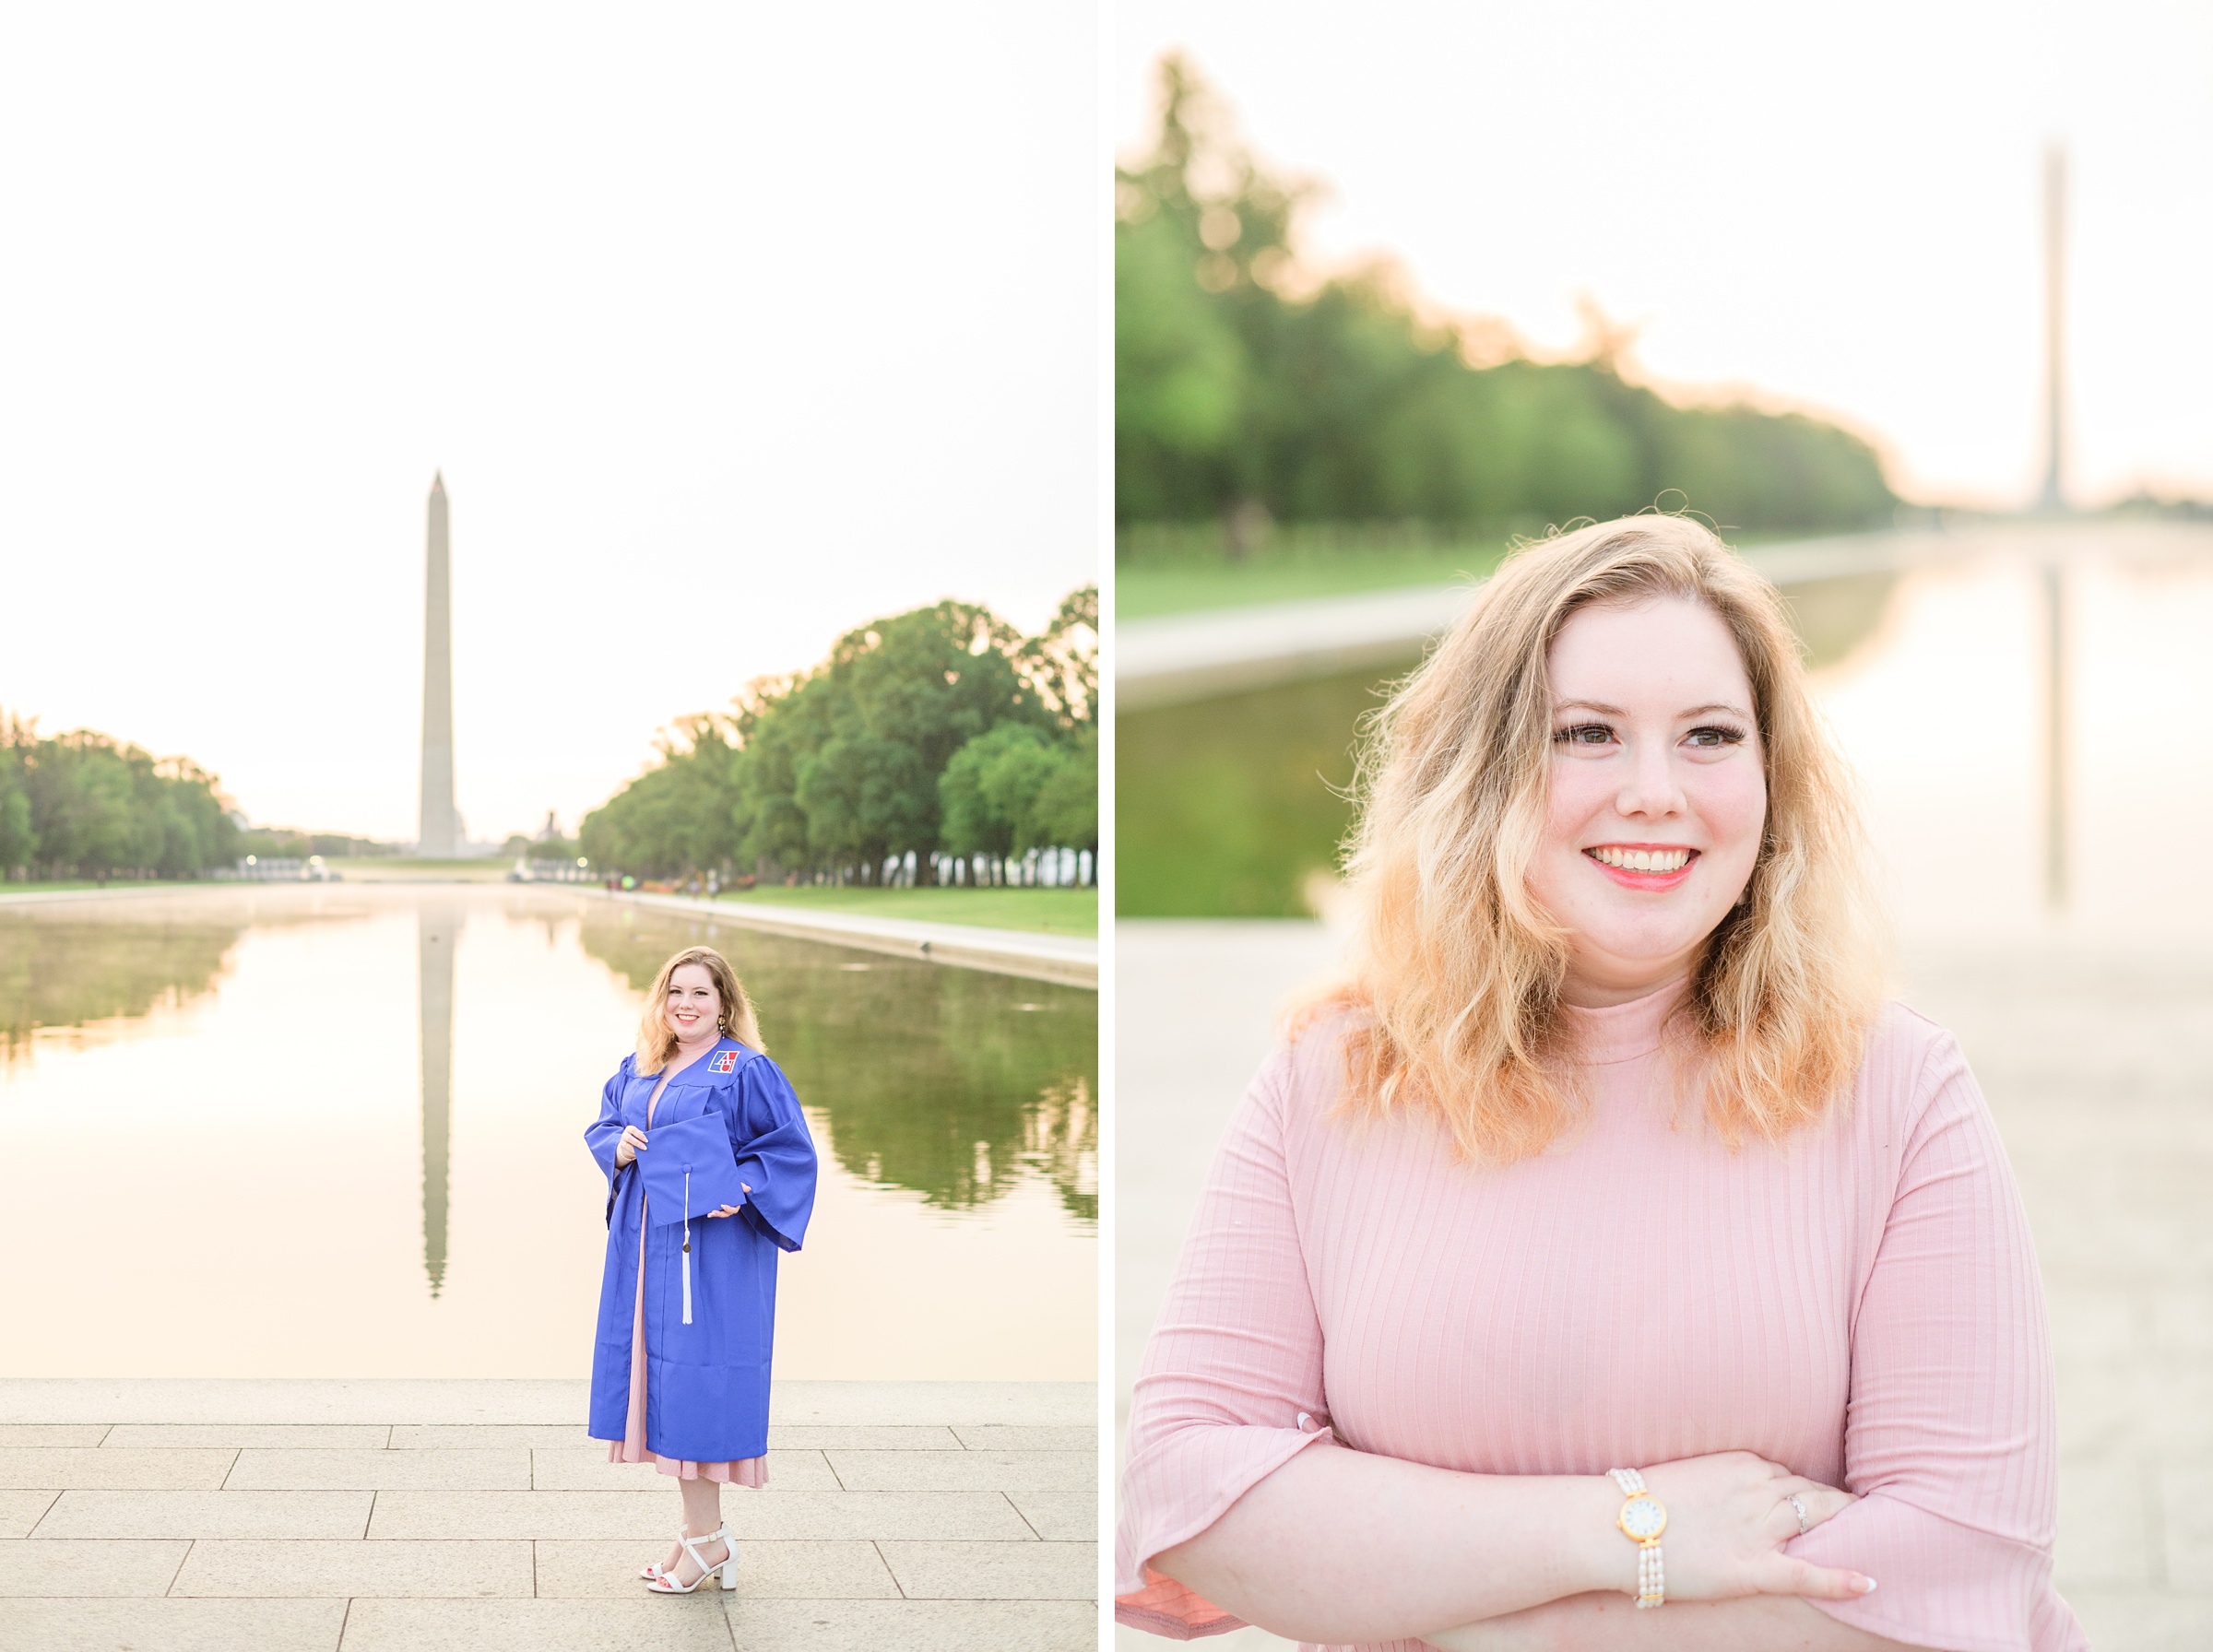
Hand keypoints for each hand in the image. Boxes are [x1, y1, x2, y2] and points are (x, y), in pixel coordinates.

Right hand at [612, 1125, 647, 1167]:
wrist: (626, 1146)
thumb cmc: (636, 1138)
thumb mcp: (638, 1135)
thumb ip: (643, 1136)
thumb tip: (651, 1139)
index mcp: (629, 1129)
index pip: (633, 1130)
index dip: (640, 1135)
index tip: (646, 1140)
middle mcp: (624, 1135)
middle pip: (629, 1138)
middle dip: (638, 1143)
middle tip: (645, 1147)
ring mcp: (622, 1142)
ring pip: (627, 1146)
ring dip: (635, 1149)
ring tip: (642, 1151)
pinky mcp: (622, 1149)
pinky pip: (627, 1151)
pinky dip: (633, 1153)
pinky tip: (638, 1154)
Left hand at [704, 1183, 751, 1218]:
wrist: (726, 1184)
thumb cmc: (734, 1186)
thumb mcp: (738, 1185)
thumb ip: (742, 1187)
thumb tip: (748, 1188)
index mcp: (736, 1205)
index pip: (734, 1210)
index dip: (729, 1209)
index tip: (722, 1205)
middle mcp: (730, 1208)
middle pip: (726, 1214)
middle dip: (720, 1214)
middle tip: (714, 1211)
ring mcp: (724, 1209)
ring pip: (721, 1214)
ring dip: (716, 1214)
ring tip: (710, 1213)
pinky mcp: (718, 1208)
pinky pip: (716, 1213)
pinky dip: (712, 1214)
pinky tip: (708, 1214)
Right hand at [1626, 1451, 1870, 1601]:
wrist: (1614, 1526)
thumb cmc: (1642, 1503)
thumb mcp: (1689, 1475)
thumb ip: (1723, 1482)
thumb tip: (1737, 1498)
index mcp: (1743, 1464)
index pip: (1793, 1477)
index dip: (1813, 1494)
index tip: (1828, 1503)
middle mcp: (1759, 1490)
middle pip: (1816, 1496)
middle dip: (1842, 1507)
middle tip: (1870, 1518)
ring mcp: (1760, 1528)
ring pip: (1820, 1522)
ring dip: (1849, 1531)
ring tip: (1878, 1539)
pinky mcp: (1754, 1567)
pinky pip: (1808, 1572)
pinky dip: (1841, 1578)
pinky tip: (1870, 1583)